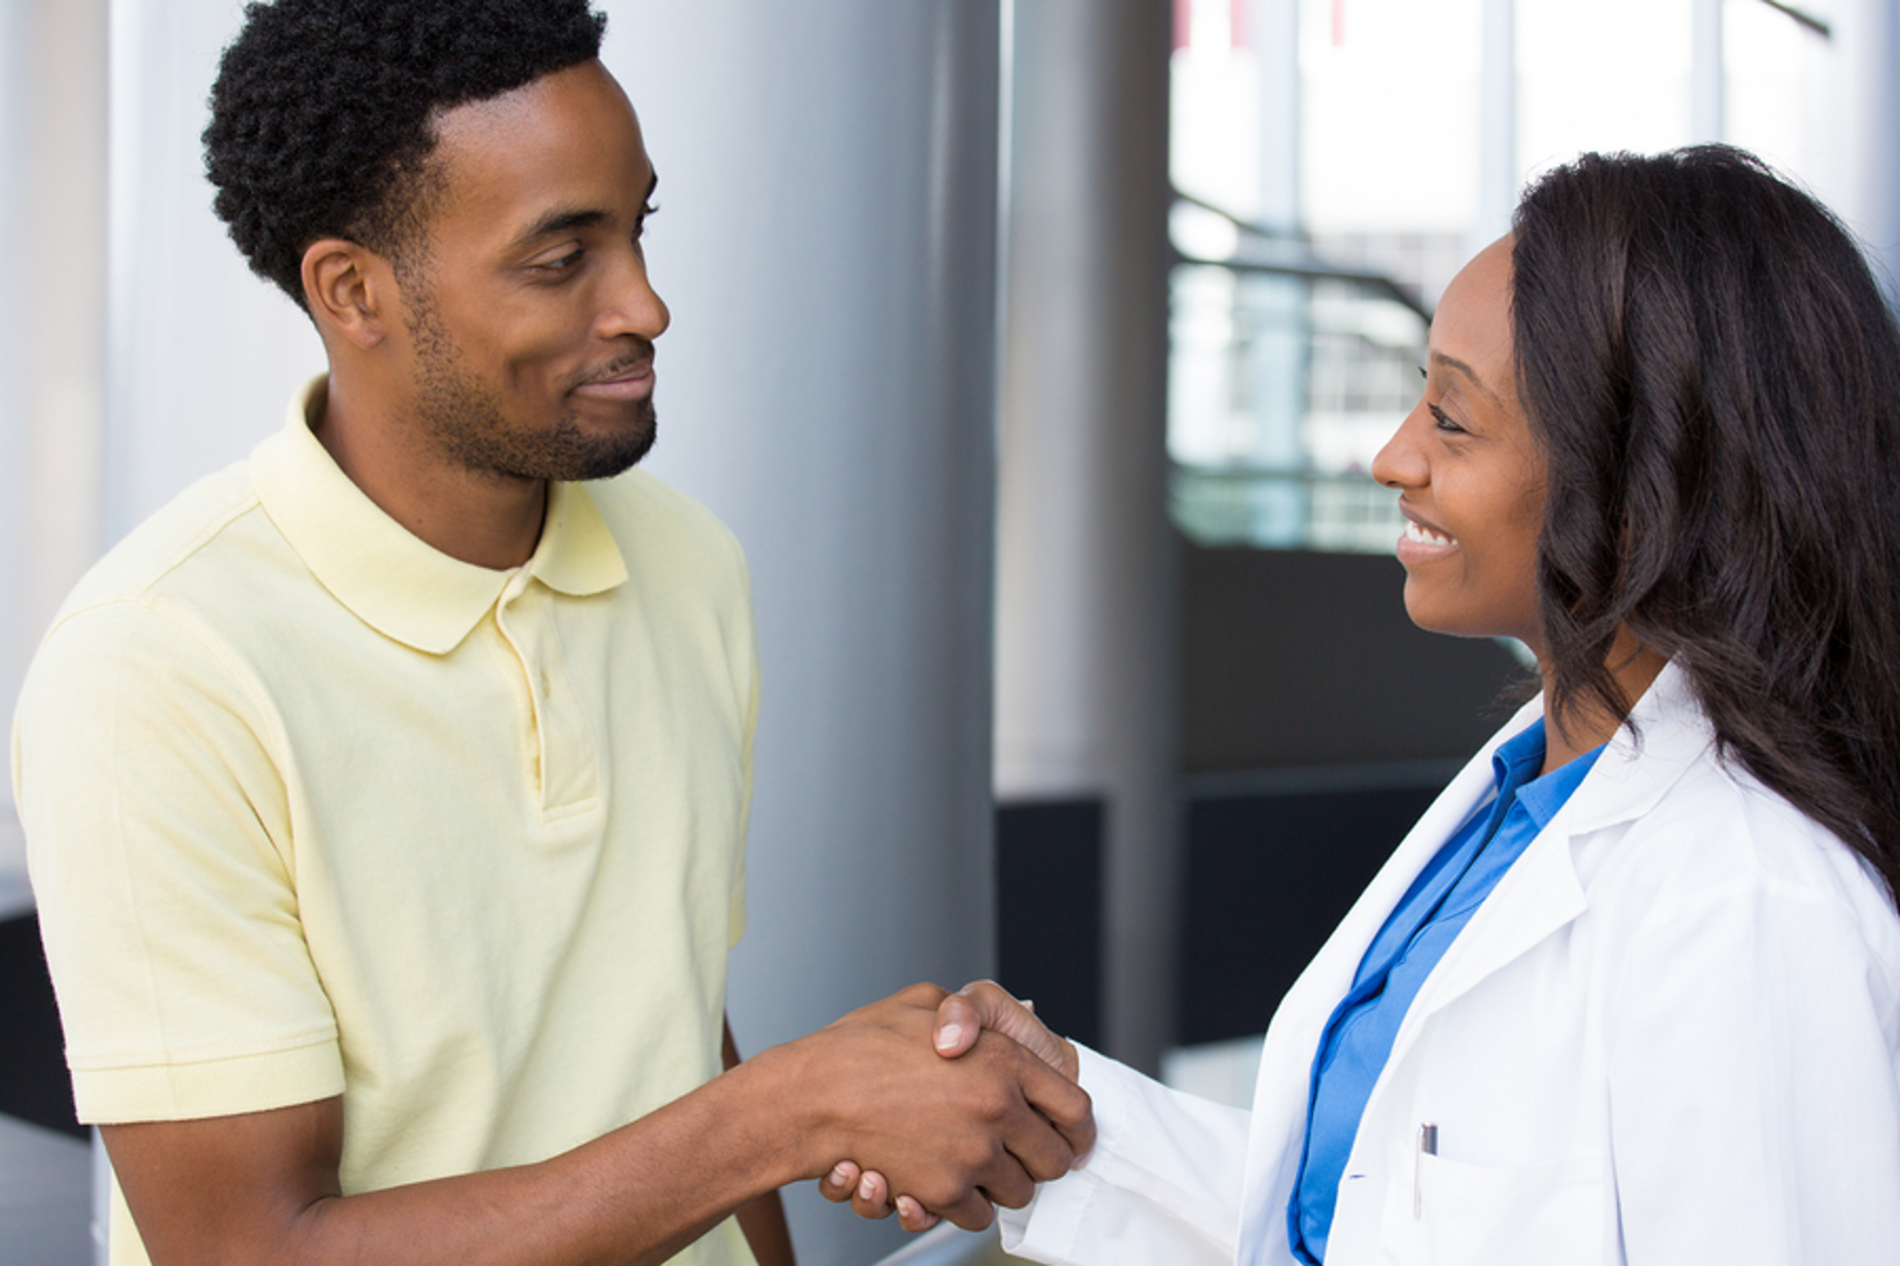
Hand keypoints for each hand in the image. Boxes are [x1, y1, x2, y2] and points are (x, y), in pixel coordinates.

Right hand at [819, 981, 1085, 1230]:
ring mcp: (973, 1155)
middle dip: (1040, 1161)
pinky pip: (979, 1215)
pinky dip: (967, 1205)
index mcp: (1004, 1061)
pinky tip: (947, 1181)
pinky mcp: (945, 1192)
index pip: (1074, 1107)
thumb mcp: (923, 1002)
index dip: (1078, 1129)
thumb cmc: (860, 1046)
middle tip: (1021, 1155)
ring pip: (1019, 1193)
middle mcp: (998, 1110)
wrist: (810, 1096)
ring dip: (1002, 1183)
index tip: (1072, 1138)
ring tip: (976, 1164)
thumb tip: (1007, 1021)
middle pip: (1054, 1160)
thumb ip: (973, 1015)